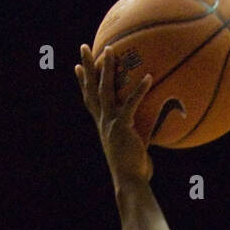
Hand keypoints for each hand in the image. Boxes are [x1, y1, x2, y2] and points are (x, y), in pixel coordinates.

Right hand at [75, 44, 153, 186]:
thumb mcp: (134, 150)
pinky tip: (148, 77)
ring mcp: (110, 123)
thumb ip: (138, 137)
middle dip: (87, 66)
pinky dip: (140, 90)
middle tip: (84, 47)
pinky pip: (131, 103)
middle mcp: (103, 121)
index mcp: (102, 125)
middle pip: (91, 88)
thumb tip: (152, 134)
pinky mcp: (122, 126)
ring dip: (107, 68)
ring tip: (110, 49)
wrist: (129, 182)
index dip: (82, 83)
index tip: (76, 67)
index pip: (89, 100)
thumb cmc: (134, 172)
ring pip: (105, 90)